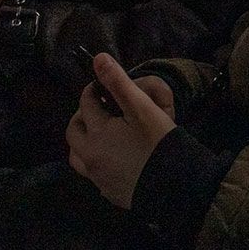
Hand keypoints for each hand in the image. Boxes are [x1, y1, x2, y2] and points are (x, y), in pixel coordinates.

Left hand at [66, 53, 177, 211]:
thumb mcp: (141, 108)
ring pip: (77, 156)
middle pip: (74, 132)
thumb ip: (118, 82)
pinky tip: (113, 157)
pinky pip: (93, 173)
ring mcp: (97, 177)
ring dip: (83, 141)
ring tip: (100, 134)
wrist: (175, 185)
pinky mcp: (108, 191)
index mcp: (96, 134)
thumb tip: (98, 58)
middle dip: (83, 116)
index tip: (103, 86)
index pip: (86, 103)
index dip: (94, 90)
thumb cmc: (158, 142)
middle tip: (100, 108)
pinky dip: (96, 160)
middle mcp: (90, 156)